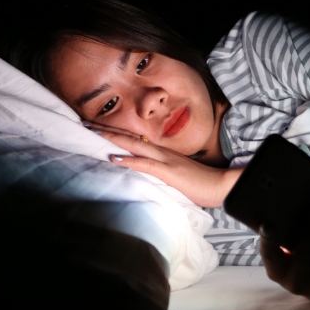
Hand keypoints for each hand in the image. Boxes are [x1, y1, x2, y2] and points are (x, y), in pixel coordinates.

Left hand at [85, 122, 239, 207]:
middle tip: (87, 124)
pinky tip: (114, 157)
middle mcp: (163, 153)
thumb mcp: (180, 177)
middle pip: (132, 138)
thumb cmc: (204, 184)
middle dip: (109, 131)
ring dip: (113, 139)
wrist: (223, 186)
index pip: (137, 142)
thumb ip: (166, 174)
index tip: (100, 130)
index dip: (119, 135)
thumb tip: (151, 177)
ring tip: (93, 133)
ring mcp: (166, 160)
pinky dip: (129, 160)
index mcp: (165, 155)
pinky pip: (145, 164)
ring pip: (135, 145)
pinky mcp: (169, 172)